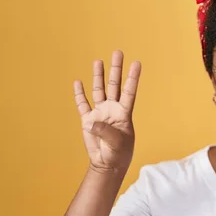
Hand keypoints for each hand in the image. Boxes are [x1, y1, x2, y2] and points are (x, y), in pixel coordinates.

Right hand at [73, 50, 140, 172]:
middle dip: (115, 69)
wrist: (107, 163)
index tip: (137, 63)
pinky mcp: (88, 120)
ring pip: (99, 90)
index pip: (129, 92)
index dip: (133, 78)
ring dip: (98, 76)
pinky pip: (83, 104)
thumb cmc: (118, 154)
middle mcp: (112, 109)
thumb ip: (106, 131)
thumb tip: (91, 122)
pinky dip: (79, 94)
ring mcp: (100, 113)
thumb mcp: (116, 144)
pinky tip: (78, 82)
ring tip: (98, 61)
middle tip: (118, 52)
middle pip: (114, 85)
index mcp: (124, 113)